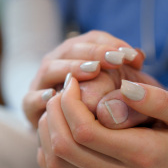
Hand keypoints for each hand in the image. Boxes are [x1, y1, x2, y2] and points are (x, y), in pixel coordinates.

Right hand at [23, 30, 144, 128]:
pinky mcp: (29, 107)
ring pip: (50, 69)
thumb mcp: (114, 85)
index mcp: (76, 53)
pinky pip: (30, 100)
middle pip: (71, 49)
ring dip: (72, 68)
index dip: (112, 43)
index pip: (93, 38)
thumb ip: (126, 70)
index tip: (133, 56)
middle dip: (95, 52)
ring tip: (94, 71)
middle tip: (116, 59)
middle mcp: (56, 63)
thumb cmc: (95, 105)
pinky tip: (57, 96)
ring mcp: (40, 83)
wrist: (60, 129)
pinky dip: (41, 97)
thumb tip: (138, 57)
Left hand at [37, 76, 167, 167]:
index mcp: (142, 154)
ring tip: (59, 104)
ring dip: (49, 130)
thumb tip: (124, 87)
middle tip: (62, 88)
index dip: (70, 102)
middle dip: (54, 112)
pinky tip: (63, 125)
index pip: (85, 132)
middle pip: (64, 148)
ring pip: (57, 163)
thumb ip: (157, 101)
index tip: (74, 79)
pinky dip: (51, 148)